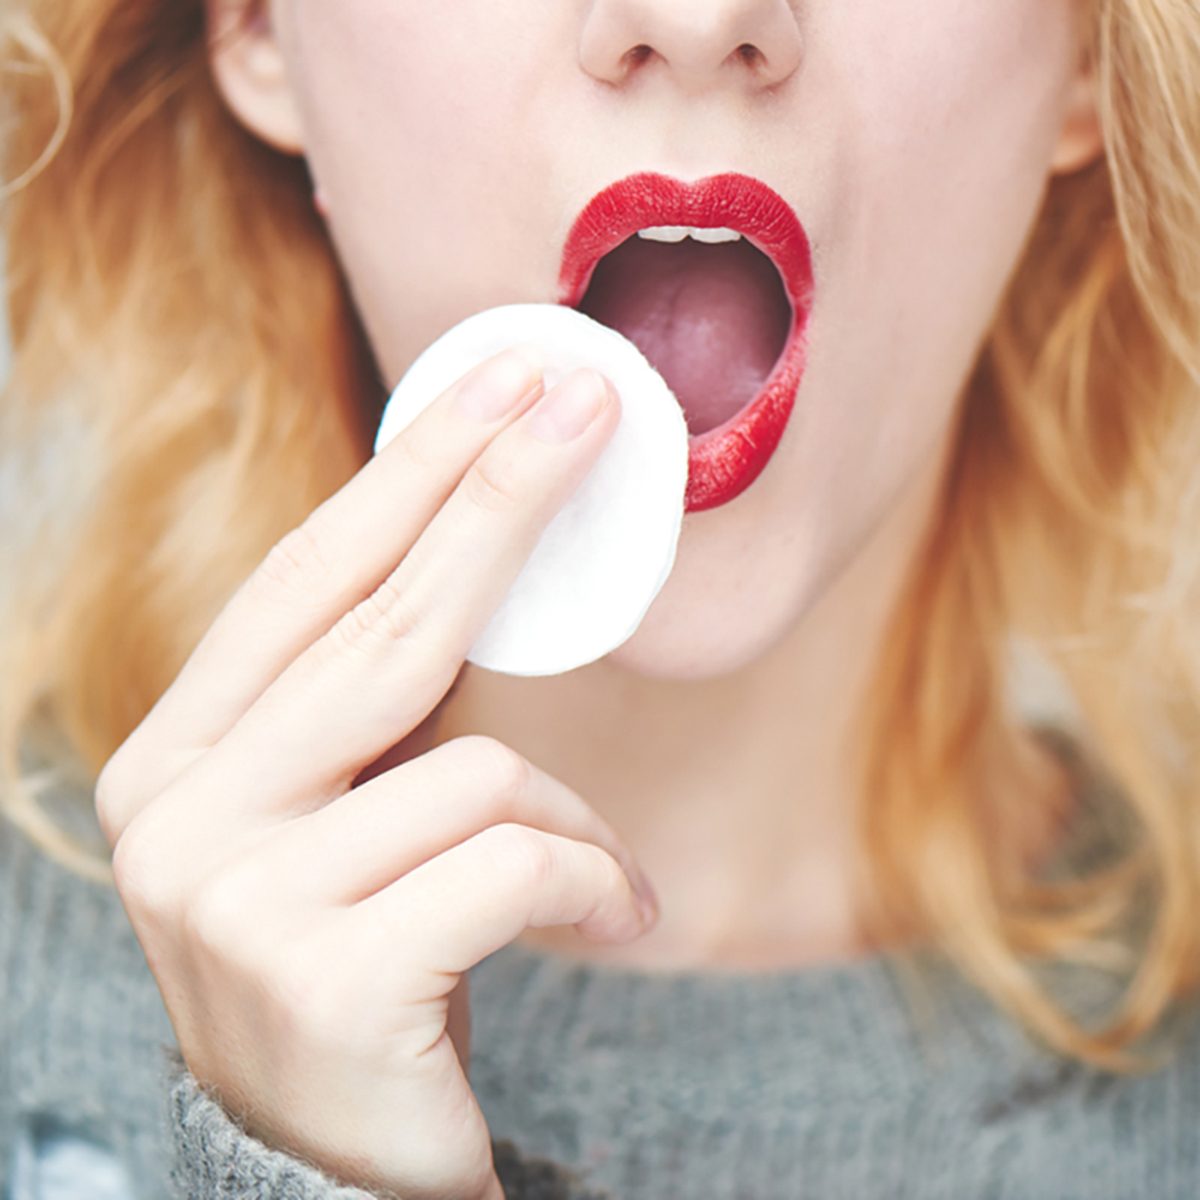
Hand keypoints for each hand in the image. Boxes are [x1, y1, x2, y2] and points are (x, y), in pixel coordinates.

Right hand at [94, 347, 657, 1199]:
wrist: (329, 1164)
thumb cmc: (362, 953)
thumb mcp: (346, 813)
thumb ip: (377, 700)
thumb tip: (481, 539)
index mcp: (180, 757)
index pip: (310, 579)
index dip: (412, 471)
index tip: (499, 380)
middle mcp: (180, 815)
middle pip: (379, 620)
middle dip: (498, 496)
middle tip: (584, 405)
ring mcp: (238, 900)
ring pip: (474, 763)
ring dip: (569, 814)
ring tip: (593, 869)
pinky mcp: (326, 981)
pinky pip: (513, 860)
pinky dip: (589, 879)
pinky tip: (603, 920)